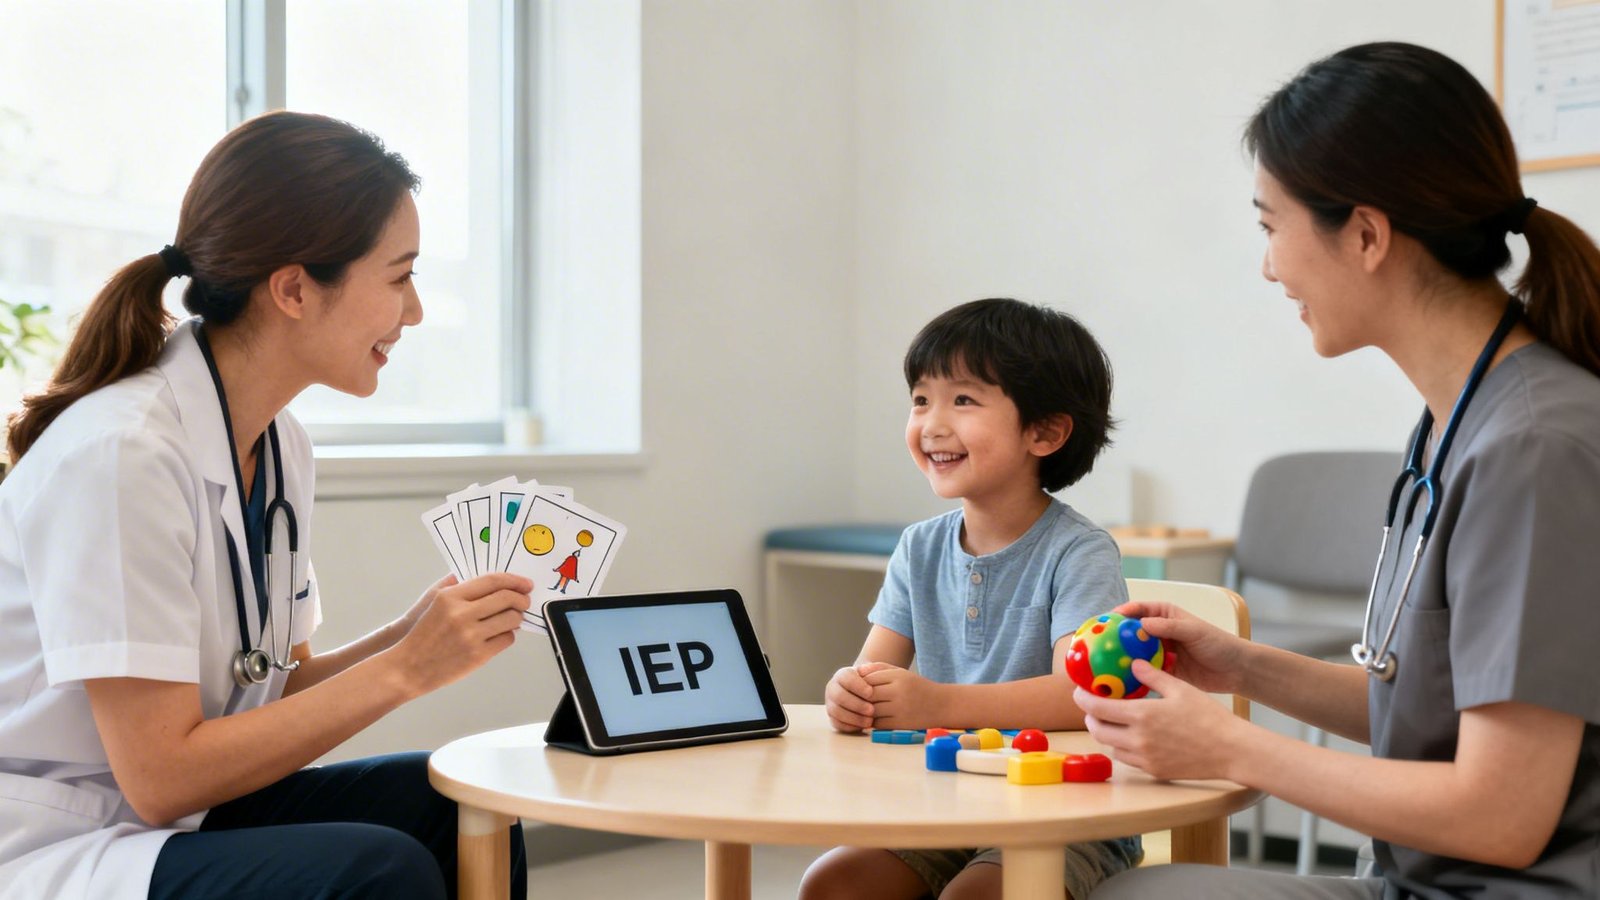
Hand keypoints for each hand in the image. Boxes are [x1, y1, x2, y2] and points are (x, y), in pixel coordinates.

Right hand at [388, 572, 532, 696]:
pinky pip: (507, 639)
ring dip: (517, 617)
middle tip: (524, 601)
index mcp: (450, 597)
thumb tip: (492, 580)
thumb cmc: (424, 635)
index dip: (514, 580)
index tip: (524, 583)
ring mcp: (471, 636)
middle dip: (521, 599)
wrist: (408, 667)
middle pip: (507, 598)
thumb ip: (460, 587)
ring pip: (511, 619)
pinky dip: (508, 635)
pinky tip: (500, 634)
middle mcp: (461, 614)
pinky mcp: (478, 655)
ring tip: (512, 618)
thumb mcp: (435, 602)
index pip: (492, 581)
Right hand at [824, 661, 895, 732]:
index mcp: (841, 675)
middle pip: (839, 696)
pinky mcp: (832, 717)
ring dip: (853, 718)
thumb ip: (872, 669)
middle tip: (872, 710)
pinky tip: (863, 727)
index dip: (858, 686)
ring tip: (869, 721)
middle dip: (856, 704)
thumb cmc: (870, 681)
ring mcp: (830, 703)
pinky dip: (850, 726)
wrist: (863, 691)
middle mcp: (832, 688)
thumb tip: (867, 669)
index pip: (846, 678)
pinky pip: (837, 723)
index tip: (871, 692)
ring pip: (837, 711)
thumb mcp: (872, 672)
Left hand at [862, 665, 944, 729]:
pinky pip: (879, 724)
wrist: (941, 705)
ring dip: (865, 711)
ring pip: (872, 710)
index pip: (869, 679)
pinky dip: (873, 722)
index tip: (858, 687)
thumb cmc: (917, 687)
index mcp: (899, 676)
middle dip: (860, 698)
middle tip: (856, 700)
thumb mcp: (901, 672)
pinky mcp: (902, 724)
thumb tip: (858, 670)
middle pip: (869, 695)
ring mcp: (901, 709)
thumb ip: (879, 668)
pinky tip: (874, 719)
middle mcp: (899, 691)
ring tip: (864, 709)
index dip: (860, 684)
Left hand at [1074, 660, 1243, 779]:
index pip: (1098, 708)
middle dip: (1090, 718)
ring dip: (1106, 733)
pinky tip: (1131, 737)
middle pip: (1098, 730)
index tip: (1078, 692)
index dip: (1083, 699)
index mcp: (1142, 716)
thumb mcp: (1180, 689)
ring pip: (1110, 747)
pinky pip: (1127, 760)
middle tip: (1092, 707)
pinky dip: (1122, 748)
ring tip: (1111, 721)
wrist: (1231, 750)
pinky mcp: (1154, 771)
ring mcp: (1145, 759)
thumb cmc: (1208, 716)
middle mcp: (1138, 740)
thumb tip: (1133, 664)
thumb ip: (1152, 676)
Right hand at [1113, 600, 1247, 694]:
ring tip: (1103, 666)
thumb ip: (1169, 627)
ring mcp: (1159, 653)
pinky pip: (1144, 674)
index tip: (1106, 621)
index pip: (1137, 610)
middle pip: (1130, 634)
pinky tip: (1121, 683)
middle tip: (1097, 646)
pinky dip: (1133, 677)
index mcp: (1164, 616)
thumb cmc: (1218, 643)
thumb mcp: (1194, 630)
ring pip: (1134, 655)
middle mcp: (1158, 633)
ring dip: (1121, 660)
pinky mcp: (1162, 673)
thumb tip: (1142, 624)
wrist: (1236, 670)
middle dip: (1114, 639)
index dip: (1120, 614)